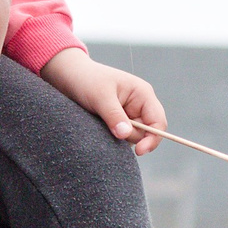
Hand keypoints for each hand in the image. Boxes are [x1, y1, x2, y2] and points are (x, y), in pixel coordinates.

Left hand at [39, 49, 166, 155]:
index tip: (138, 151)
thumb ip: (114, 116)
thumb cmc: (86, 80)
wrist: (68, 76)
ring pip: (132, 136)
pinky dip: (112, 136)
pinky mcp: (118, 120)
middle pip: (146, 133)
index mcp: (143, 94)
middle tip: (109, 127)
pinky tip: (100, 126)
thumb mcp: (100, 97)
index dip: (152, 138)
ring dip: (119, 136)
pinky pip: (121, 136)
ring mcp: (129, 113)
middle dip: (130, 136)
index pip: (158, 122)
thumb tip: (125, 135)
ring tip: (101, 122)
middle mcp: (140, 104)